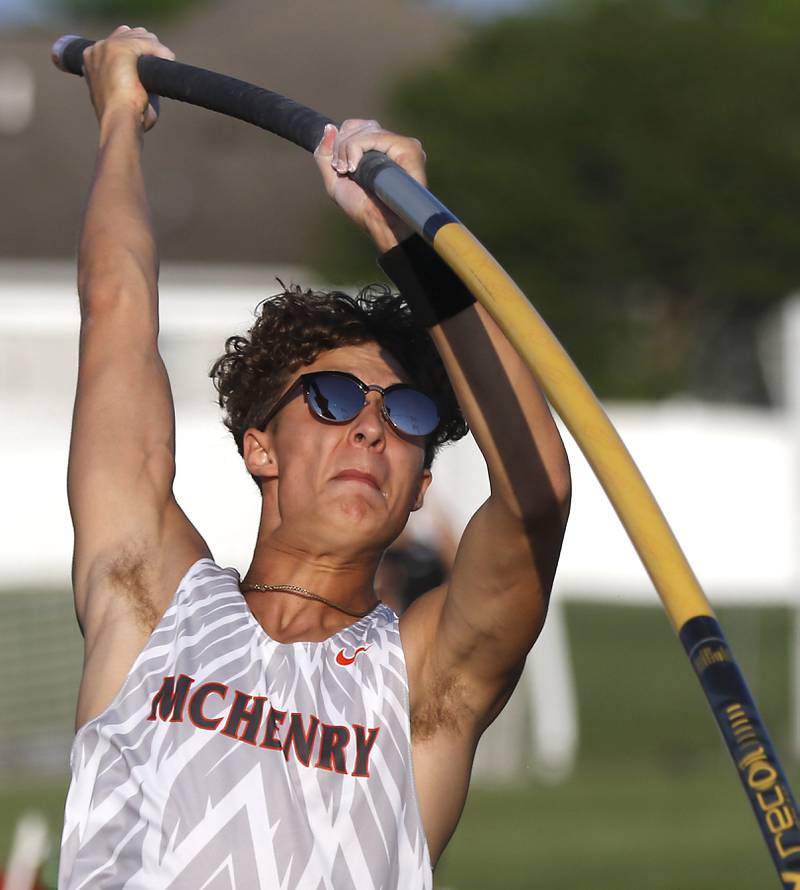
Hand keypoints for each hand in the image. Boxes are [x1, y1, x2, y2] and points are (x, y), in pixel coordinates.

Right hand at [82, 25, 174, 130]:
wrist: (119, 120)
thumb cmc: (125, 119)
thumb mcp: (127, 99)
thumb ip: (137, 86)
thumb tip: (155, 84)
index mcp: (92, 61)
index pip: (117, 41)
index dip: (137, 48)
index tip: (151, 59)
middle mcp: (96, 50)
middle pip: (127, 33)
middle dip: (147, 44)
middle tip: (162, 58)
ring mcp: (107, 47)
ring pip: (138, 35)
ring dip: (155, 46)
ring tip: (167, 60)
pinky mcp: (120, 48)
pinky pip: (146, 42)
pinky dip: (160, 50)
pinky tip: (169, 59)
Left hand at [314, 119, 426, 251]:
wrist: (379, 224)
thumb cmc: (362, 209)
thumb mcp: (334, 181)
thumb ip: (325, 154)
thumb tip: (329, 126)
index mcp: (378, 150)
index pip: (355, 127)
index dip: (341, 141)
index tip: (339, 167)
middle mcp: (392, 145)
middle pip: (359, 125)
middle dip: (341, 145)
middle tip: (343, 170)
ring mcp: (402, 145)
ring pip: (366, 129)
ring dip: (347, 148)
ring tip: (349, 171)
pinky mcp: (408, 149)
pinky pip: (374, 136)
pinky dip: (357, 148)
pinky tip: (355, 167)